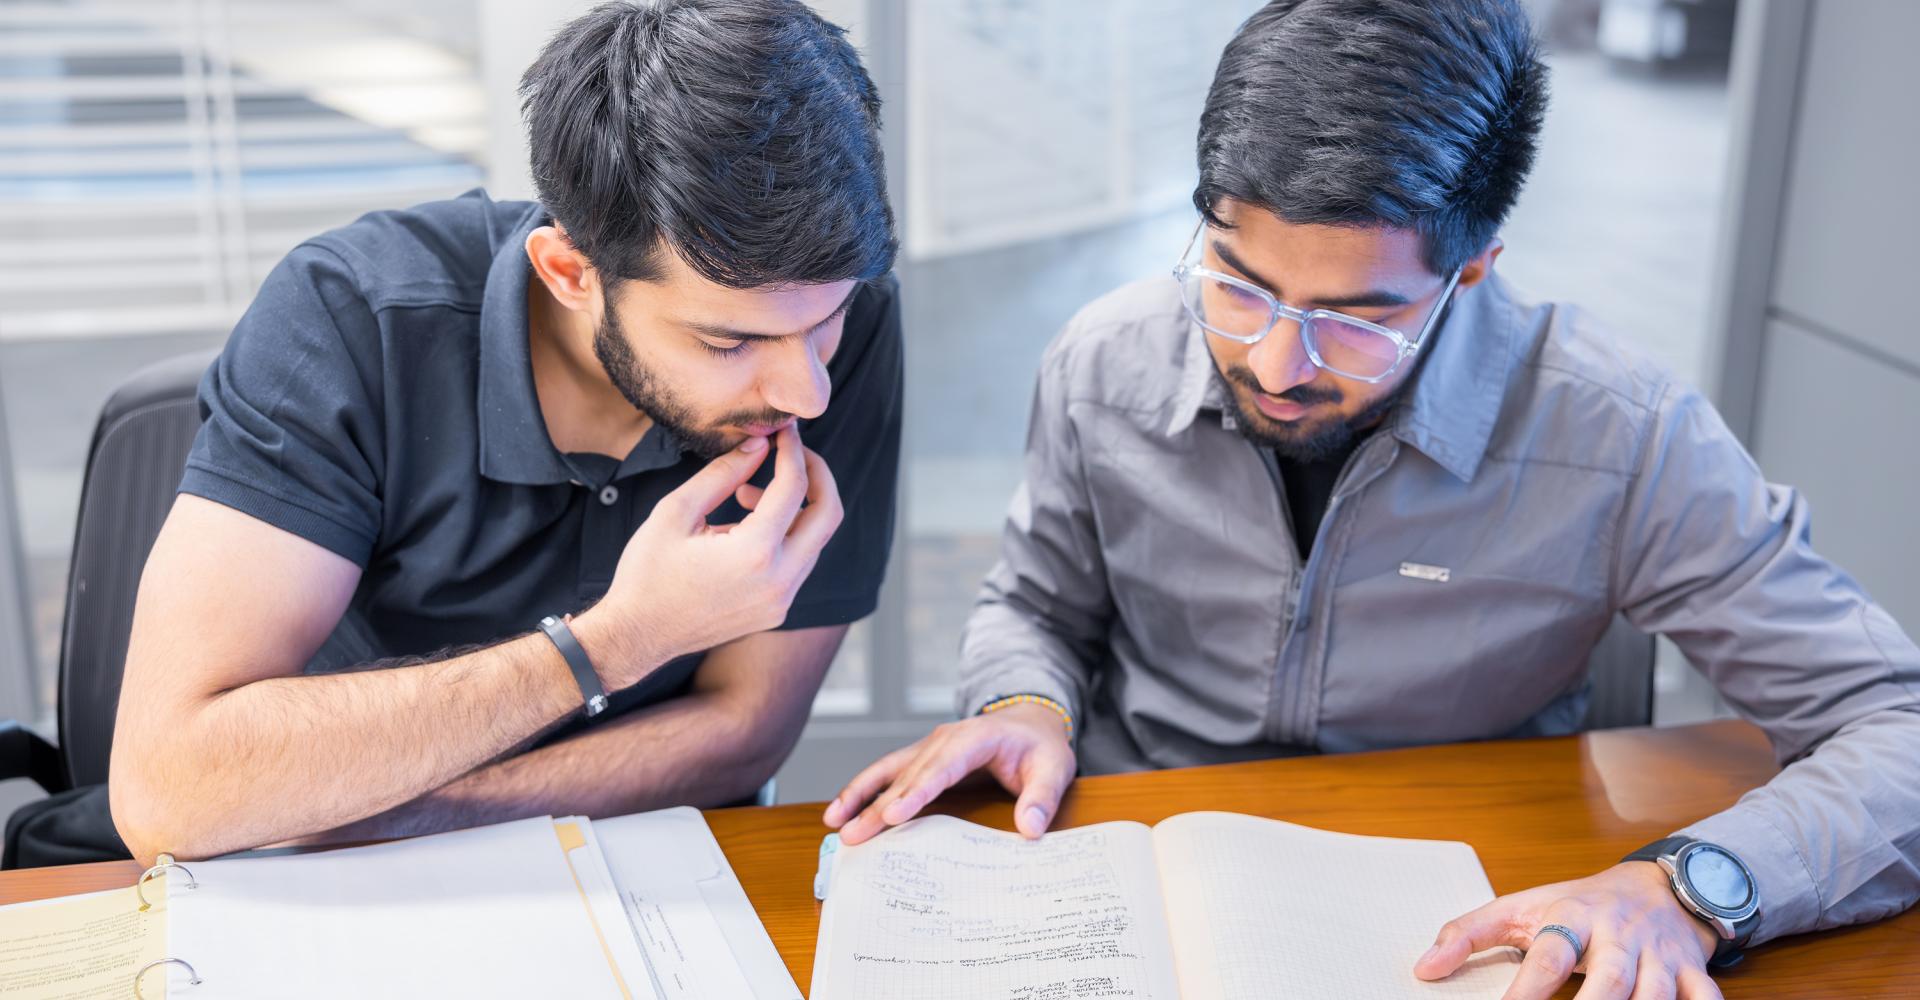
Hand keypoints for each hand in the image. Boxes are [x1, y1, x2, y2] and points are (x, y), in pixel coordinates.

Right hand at [575, 423, 841, 686]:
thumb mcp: (675, 512)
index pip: (794, 488)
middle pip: (828, 515)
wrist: (636, 635)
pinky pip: (799, 562)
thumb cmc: (647, 573)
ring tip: (746, 494)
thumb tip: (759, 446)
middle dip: (816, 475)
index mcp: (754, 554)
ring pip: (815, 539)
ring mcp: (781, 601)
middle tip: (790, 453)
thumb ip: (722, 474)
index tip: (783, 431)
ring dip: (796, 507)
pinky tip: (747, 524)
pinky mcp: (776, 610)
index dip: (792, 451)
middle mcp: (779, 581)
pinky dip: (786, 534)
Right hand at [823, 703, 1075, 844]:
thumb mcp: (1054, 769)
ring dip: (859, 795)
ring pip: (888, 771)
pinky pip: (888, 775)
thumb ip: (1042, 798)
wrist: (1030, 724)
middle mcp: (944, 739)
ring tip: (835, 821)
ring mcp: (929, 748)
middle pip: (907, 774)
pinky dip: (864, 791)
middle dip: (877, 805)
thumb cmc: (1040, 748)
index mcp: (976, 737)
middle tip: (853, 834)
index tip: (894, 815)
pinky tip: (843, 811)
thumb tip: (1029, 828)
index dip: (917, 791)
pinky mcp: (921, 760)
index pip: (942, 766)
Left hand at [1415, 861, 1723, 999]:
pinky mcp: (1691, 971)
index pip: (1548, 956)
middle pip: (1609, 979)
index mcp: (1570, 917)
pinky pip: (1703, 998)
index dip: (1528, 990)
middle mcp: (1617, 936)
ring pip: (1655, 993)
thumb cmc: (1578, 904)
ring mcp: (1658, 955)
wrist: (1659, 886)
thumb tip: (1424, 969)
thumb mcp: (1520, 908)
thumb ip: (1469, 935)